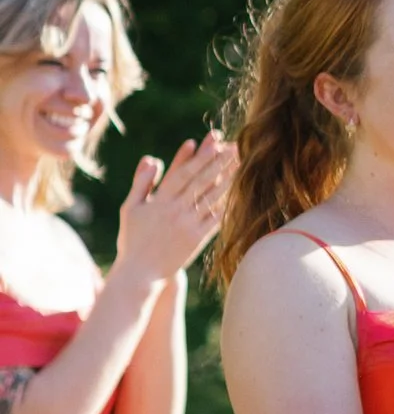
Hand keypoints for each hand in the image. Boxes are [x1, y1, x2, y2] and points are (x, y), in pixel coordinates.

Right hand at [115, 131, 234, 283]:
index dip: (194, 157)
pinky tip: (240, 192)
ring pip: (211, 198)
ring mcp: (187, 224)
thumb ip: (142, 182)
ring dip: (228, 179)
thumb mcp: (131, 208)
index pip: (179, 173)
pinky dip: (227, 205)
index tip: (206, 141)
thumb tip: (152, 159)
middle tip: (234, 146)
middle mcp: (174, 210)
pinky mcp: (197, 239)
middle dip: (217, 162)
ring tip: (242, 164)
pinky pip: (216, 219)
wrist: (141, 272)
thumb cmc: (133, 238)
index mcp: (158, 201)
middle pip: (199, 181)